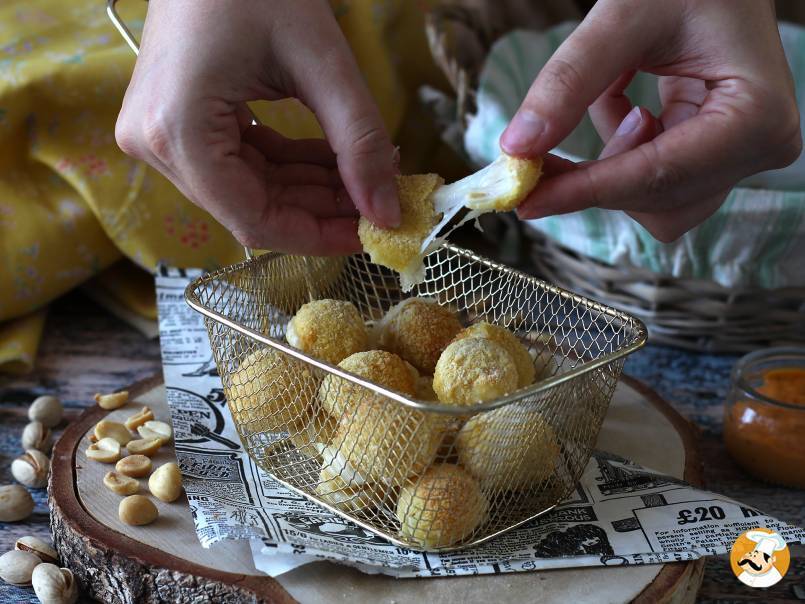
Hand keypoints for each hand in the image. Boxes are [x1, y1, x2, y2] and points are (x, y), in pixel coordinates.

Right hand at [115, 0, 399, 254]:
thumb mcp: (322, 62)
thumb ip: (358, 142)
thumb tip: (387, 213)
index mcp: (177, 132)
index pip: (253, 220)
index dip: (317, 236)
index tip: (369, 233)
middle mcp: (155, 144)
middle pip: (251, 207)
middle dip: (320, 210)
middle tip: (377, 203)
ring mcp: (160, 135)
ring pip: (249, 190)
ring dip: (309, 190)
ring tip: (363, 178)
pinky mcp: (174, 124)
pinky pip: (239, 164)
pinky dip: (288, 167)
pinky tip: (332, 162)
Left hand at [501, 0, 801, 241]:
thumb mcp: (624, 17)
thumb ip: (569, 82)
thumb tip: (518, 148)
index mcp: (757, 115)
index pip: (657, 175)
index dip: (584, 191)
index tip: (525, 200)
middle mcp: (761, 147)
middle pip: (656, 201)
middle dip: (591, 181)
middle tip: (533, 157)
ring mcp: (744, 154)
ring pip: (654, 201)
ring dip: (607, 168)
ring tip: (603, 98)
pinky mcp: (720, 153)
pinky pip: (654, 180)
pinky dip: (620, 153)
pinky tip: (616, 101)